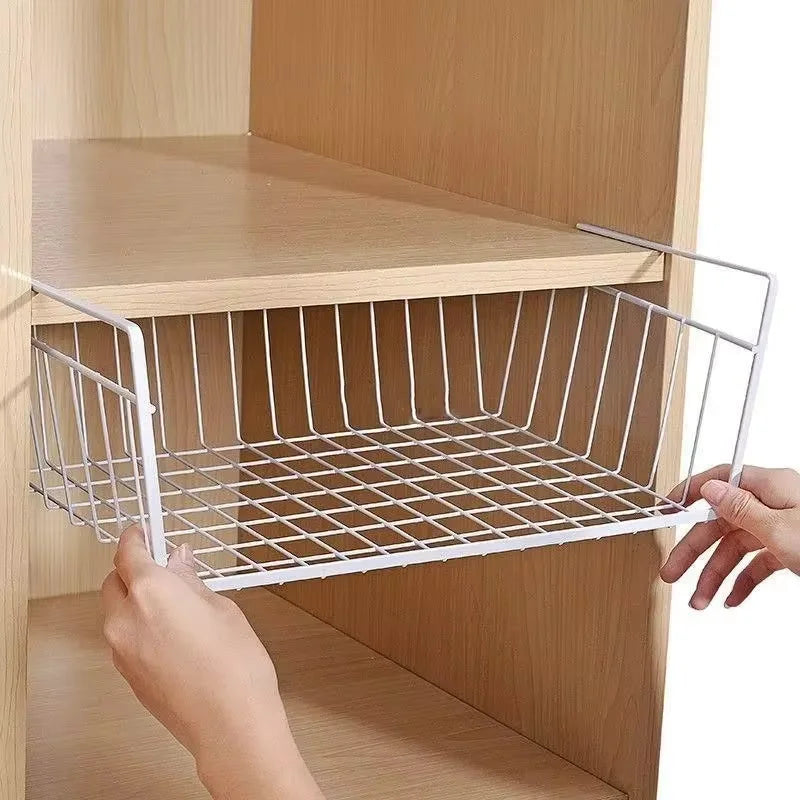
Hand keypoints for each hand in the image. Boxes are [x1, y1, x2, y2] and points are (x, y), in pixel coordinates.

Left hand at [101, 527, 323, 799]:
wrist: (230, 724)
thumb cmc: (234, 669)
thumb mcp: (222, 608)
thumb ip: (192, 582)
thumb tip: (180, 563)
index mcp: (152, 592)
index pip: (129, 552)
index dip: (135, 537)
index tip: (142, 531)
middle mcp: (127, 619)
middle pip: (114, 580)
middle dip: (133, 568)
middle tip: (164, 565)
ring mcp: (121, 649)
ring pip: (116, 609)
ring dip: (134, 598)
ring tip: (173, 601)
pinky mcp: (126, 673)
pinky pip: (123, 635)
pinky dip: (137, 624)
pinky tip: (170, 630)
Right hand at [660, 465, 799, 608]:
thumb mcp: (780, 527)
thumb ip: (742, 508)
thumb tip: (710, 488)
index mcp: (769, 487)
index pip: (718, 482)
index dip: (688, 495)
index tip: (666, 510)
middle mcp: (772, 504)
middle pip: (720, 525)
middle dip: (694, 552)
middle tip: (672, 571)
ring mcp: (781, 526)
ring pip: (735, 548)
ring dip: (715, 574)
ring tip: (700, 599)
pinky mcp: (790, 549)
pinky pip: (755, 563)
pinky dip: (741, 580)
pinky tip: (731, 596)